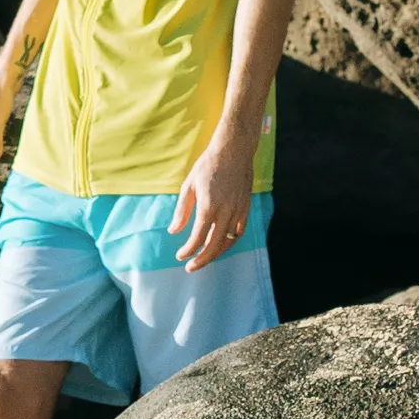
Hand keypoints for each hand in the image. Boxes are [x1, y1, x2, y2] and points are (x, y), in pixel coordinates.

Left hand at [169, 135, 258, 273]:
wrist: (234, 150)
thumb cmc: (208, 165)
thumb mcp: (189, 186)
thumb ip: (182, 211)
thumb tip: (173, 231)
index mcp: (209, 206)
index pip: (197, 237)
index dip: (188, 250)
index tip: (180, 256)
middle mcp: (225, 212)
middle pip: (214, 245)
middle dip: (202, 260)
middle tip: (190, 268)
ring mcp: (238, 211)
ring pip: (228, 242)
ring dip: (216, 253)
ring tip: (204, 259)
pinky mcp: (246, 208)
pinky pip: (238, 232)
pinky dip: (229, 242)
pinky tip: (220, 245)